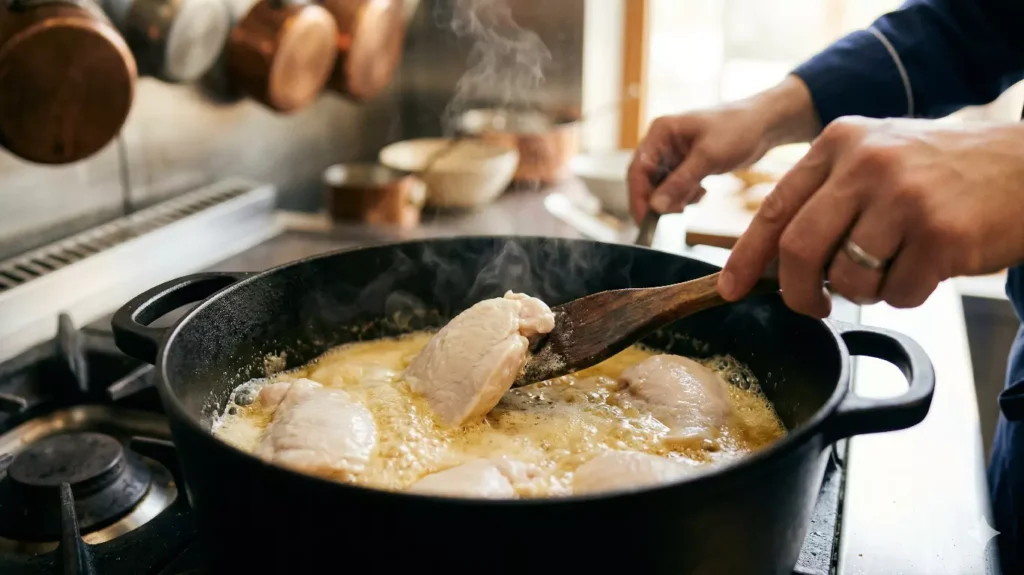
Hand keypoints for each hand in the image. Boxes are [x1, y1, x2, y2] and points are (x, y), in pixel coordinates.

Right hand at [627, 76, 819, 222]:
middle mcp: (662, 142)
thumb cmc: (739, 129)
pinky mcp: (687, 164)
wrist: (767, 124)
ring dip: (674, 198)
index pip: (637, 169)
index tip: (644, 220)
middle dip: (658, 200)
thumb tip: (655, 207)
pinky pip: (675, 187)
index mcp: (660, 132)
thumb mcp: (708, 157)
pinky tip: (702, 192)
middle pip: (646, 180)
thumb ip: (679, 183)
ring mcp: (674, 154)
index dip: (638, 197)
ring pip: (661, 187)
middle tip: (672, 216)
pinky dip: (685, 196)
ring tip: (696, 196)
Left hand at [719, 116, 1023, 316]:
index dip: (746, 256)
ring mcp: (904, 198)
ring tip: (896, 264)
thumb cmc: (943, 172)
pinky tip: (931, 264)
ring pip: (848, 279)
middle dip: (798, 292)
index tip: (729, 288)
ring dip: (865, 291)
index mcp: (840, 142)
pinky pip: (898, 293)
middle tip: (813, 306)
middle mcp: (866, 164)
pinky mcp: (941, 234)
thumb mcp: (876, 157)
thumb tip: (774, 259)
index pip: (775, 209)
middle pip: (799, 250)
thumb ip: (827, 196)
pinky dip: (907, 294)